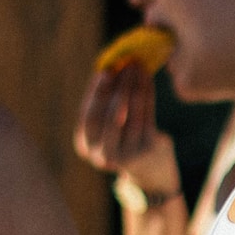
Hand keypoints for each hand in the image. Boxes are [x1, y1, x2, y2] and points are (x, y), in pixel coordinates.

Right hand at [73, 64, 180, 195]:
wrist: (149, 170)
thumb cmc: (123, 138)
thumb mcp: (107, 126)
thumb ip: (104, 103)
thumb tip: (110, 65)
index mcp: (85, 146)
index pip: (87, 116)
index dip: (96, 93)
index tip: (104, 71)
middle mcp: (102, 154)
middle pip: (108, 116)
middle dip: (116, 88)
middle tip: (123, 64)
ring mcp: (126, 154)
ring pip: (130, 114)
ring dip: (134, 87)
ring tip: (137, 67)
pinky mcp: (147, 149)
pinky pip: (147, 116)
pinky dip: (147, 94)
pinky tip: (147, 79)